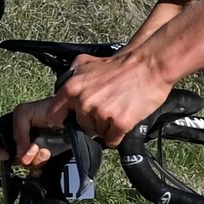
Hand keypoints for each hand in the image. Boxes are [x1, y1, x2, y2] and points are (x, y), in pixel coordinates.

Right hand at [0, 96, 70, 167]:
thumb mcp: (24, 112)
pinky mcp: (43, 159)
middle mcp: (20, 142)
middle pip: (11, 158)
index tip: (5, 156)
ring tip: (46, 152)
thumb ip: (17, 131)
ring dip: (35, 160)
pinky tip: (46, 160)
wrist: (69, 116)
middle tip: (33, 151)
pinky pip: (36, 170)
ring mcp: (32, 152)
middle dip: (21, 157)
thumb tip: (20, 154)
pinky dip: (40, 168)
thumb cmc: (47, 109)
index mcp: (11, 130)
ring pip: (24, 165)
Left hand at [58, 49, 175, 147]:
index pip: (54, 115)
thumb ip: (72, 77)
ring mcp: (101, 113)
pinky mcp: (119, 123)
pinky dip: (117, 135)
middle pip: (81, 126)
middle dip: (92, 122)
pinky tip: (124, 121)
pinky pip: (112, 141)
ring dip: (107, 127)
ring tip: (118, 110)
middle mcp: (84, 102)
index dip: (62, 120)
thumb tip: (62, 93)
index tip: (69, 121)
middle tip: (106, 109)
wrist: (149, 66)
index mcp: (72, 88)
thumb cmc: (121, 65)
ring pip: (98, 134)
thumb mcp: (87, 63)